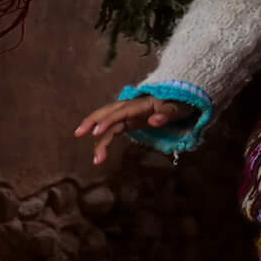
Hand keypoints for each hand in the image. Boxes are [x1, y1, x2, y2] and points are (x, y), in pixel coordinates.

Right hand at [74, 96, 195, 164]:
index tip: (96, 132)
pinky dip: (105, 140)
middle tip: (79, 133)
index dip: (108, 120)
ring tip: (96, 159)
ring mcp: (129, 115)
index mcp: (142, 104)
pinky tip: (100, 152)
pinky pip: (113, 129)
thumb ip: (167, 114)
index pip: (121, 111)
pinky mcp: (128, 122)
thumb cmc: (180, 105)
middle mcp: (131, 108)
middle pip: (108, 112)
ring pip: (108, 123)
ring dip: (99, 139)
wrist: (182, 101)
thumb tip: (154, 121)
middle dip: (92, 121)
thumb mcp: (178, 108)